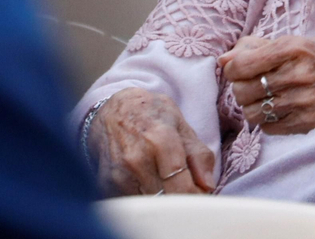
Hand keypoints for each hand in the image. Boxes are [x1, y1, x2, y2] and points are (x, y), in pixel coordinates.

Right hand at [89, 88, 215, 195]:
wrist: (113, 110)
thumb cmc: (152, 115)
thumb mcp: (182, 124)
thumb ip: (198, 155)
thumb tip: (208, 186)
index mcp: (160, 140)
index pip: (181, 188)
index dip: (195, 198)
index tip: (202, 196)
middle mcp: (136, 160)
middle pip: (166, 200)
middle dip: (181, 200)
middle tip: (188, 191)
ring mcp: (118, 174)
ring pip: (149, 205)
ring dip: (163, 203)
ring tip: (168, 186)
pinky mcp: (106, 184)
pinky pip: (132, 203)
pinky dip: (145, 200)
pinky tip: (150, 185)